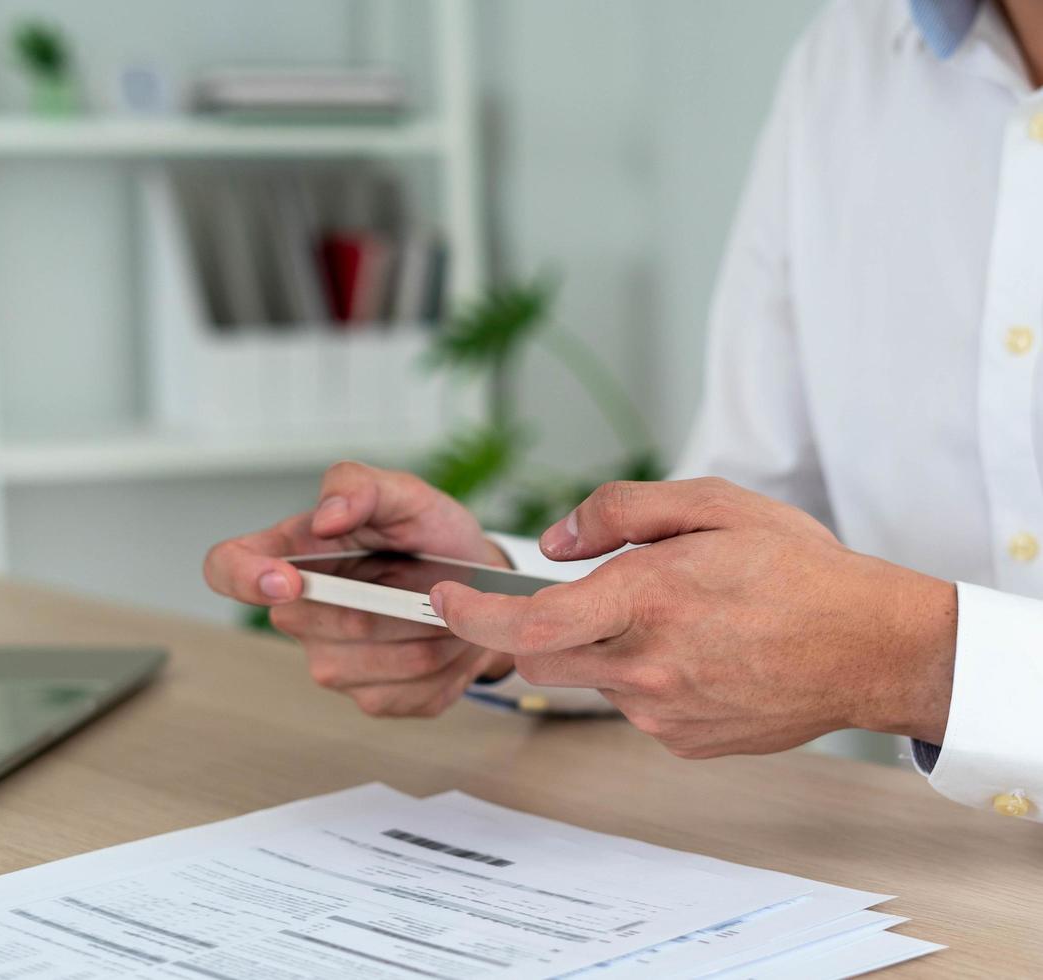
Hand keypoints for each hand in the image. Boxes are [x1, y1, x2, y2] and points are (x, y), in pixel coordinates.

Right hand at [203, 461, 513, 716]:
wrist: (482, 586)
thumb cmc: (430, 535)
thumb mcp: (406, 494)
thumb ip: (361, 486)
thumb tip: (327, 517)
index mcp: (291, 553)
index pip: (225, 567)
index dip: (244, 578)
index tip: (288, 580)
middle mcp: (299, 614)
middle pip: (313, 623)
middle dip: (384, 603)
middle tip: (431, 582)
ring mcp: (330, 661)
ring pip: (370, 662)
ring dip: (425, 635)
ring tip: (446, 608)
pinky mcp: (371, 697)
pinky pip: (405, 692)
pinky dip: (444, 666)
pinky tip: (450, 639)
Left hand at [429, 478, 957, 756]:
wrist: (873, 648)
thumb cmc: (800, 570)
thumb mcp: (713, 505)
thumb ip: (621, 511)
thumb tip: (555, 541)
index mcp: (647, 601)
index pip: (528, 625)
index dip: (470, 617)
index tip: (441, 600)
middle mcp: (647, 666)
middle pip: (541, 659)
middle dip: (538, 627)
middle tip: (587, 595)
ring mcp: (664, 713)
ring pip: (591, 679)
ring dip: (604, 648)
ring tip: (681, 618)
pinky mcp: (683, 741)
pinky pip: (633, 706)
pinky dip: (644, 676)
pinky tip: (700, 654)